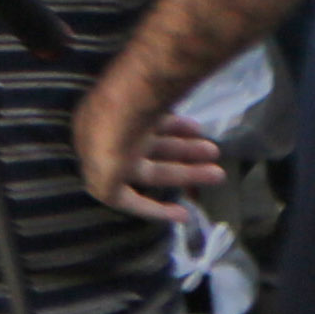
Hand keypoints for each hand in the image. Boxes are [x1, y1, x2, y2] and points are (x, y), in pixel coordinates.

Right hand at [78, 73, 223, 220]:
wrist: (125, 98)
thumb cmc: (112, 143)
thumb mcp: (102, 179)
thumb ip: (109, 191)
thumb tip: (115, 197)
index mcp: (96, 164)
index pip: (123, 193)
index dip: (153, 208)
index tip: (184, 215)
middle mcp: (110, 145)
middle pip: (150, 168)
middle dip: (185, 173)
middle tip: (218, 175)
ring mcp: (128, 125)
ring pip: (161, 145)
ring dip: (188, 151)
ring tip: (214, 151)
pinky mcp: (144, 105)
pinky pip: (165, 122)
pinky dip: (180, 128)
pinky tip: (197, 129)